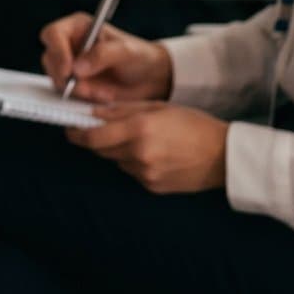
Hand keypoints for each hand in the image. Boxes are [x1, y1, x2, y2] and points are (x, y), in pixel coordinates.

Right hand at [41, 15, 173, 105]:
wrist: (152, 79)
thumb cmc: (140, 56)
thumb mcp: (126, 51)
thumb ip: (102, 55)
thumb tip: (77, 68)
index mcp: (78, 28)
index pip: (53, 34)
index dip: (56, 52)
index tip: (69, 70)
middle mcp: (69, 45)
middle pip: (49, 59)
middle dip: (65, 77)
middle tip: (85, 89)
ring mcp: (71, 66)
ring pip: (57, 79)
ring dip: (77, 91)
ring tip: (103, 93)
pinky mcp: (75, 85)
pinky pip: (68, 94)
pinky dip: (83, 99)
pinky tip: (103, 97)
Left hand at [73, 103, 229, 193]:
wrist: (223, 156)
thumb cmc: (193, 124)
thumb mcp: (156, 107)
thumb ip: (121, 110)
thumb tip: (92, 113)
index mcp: (139, 129)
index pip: (93, 136)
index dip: (77, 133)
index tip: (70, 128)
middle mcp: (139, 154)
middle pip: (100, 150)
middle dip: (95, 139)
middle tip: (99, 129)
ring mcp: (146, 174)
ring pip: (116, 161)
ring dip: (116, 150)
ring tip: (137, 139)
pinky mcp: (152, 187)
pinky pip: (131, 172)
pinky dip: (133, 162)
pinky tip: (151, 153)